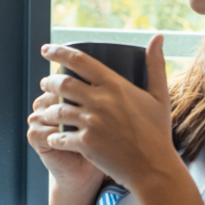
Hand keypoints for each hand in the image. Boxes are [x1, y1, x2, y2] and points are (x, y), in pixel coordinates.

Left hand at [37, 36, 177, 191]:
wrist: (154, 168)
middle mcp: (101, 101)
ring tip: (44, 108)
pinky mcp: (86, 144)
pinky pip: (59, 135)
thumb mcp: (160, 95)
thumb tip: (158, 37)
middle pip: (62, 83)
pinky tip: (53, 135)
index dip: (59, 52)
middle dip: (48, 81)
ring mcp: (92, 123)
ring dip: (46, 108)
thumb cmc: (157, 132)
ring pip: (56, 109)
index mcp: (115, 85)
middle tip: (44, 83)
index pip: (80, 61)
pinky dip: (53, 134)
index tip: (46, 50)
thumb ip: (155, 64)